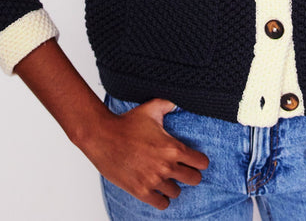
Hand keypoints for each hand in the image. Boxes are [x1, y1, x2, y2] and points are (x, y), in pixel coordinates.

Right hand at [80, 98, 208, 209]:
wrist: (103, 136)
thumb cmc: (127, 122)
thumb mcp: (151, 108)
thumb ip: (169, 104)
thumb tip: (179, 102)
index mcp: (172, 147)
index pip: (201, 163)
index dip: (200, 161)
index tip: (194, 159)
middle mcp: (166, 166)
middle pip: (194, 180)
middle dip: (190, 174)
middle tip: (182, 170)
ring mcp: (154, 180)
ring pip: (177, 192)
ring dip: (173, 185)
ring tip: (166, 178)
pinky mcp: (141, 191)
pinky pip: (162, 204)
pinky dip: (162, 198)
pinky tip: (157, 189)